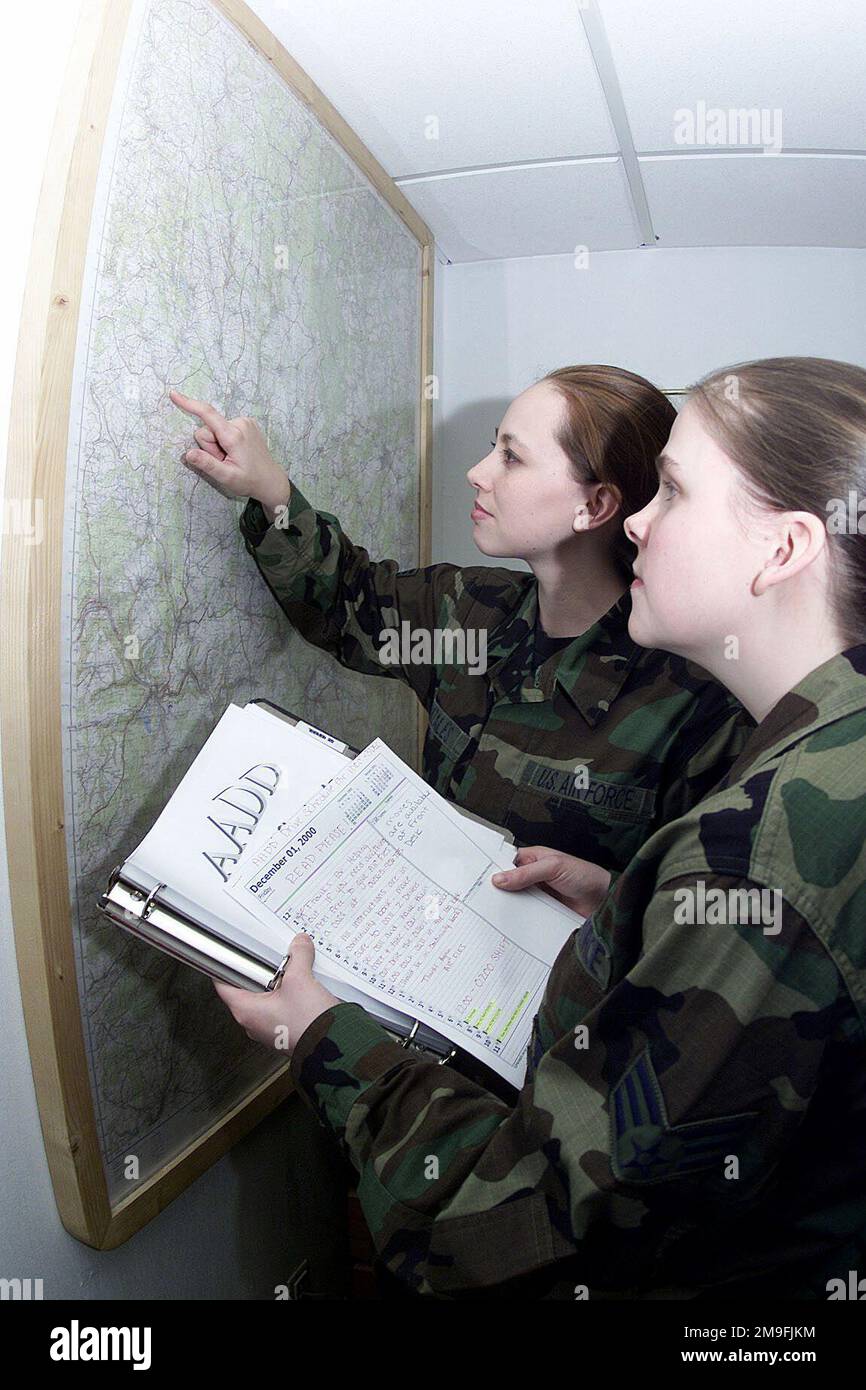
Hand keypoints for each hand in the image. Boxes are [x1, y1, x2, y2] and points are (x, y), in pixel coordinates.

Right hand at [169, 389, 291, 514]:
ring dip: (218, 444)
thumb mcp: (227, 477)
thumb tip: (188, 454)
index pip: (207, 415)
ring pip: (215, 428)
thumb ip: (207, 464)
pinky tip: (236, 451)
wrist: (270, 480)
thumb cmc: (249, 480)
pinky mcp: (246, 423)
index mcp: (234, 436)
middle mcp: (240, 423)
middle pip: (208, 429)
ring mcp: (245, 422)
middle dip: (210, 446)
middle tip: (224, 460)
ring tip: (232, 457)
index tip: (174, 394)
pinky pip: (224, 428)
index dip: (189, 404)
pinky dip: (225, 440)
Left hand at [213, 932, 339, 1052]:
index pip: (223, 984)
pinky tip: (304, 987)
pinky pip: (282, 1006)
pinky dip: (291, 995)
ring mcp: (270, 1027)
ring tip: (292, 972)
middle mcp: (254, 1022)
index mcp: (246, 1011)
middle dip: (261, 970)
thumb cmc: (308, 1024)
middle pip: (248, 987)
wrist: (333, 1047)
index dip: (224, 965)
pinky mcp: (287, 1029)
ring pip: (268, 996)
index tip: (229, 953)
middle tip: (271, 958)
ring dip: (279, 983)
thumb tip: (299, 945)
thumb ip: (298, 957)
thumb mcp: (300, 980)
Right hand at [491, 846, 610, 918]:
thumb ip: (526, 873)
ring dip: (508, 907)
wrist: (605, 901)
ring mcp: (538, 895)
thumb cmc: (585, 876)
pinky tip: (509, 926)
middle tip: (479, 900)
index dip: (494, 869)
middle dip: (497, 891)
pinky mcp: (544, 912)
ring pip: (516, 901)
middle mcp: (534, 877)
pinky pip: (527, 915)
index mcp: (535, 859)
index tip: (476, 879)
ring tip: (489, 915)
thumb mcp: (554, 867)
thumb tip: (499, 879)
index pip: (508, 863)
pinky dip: (520, 920)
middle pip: (509, 884)